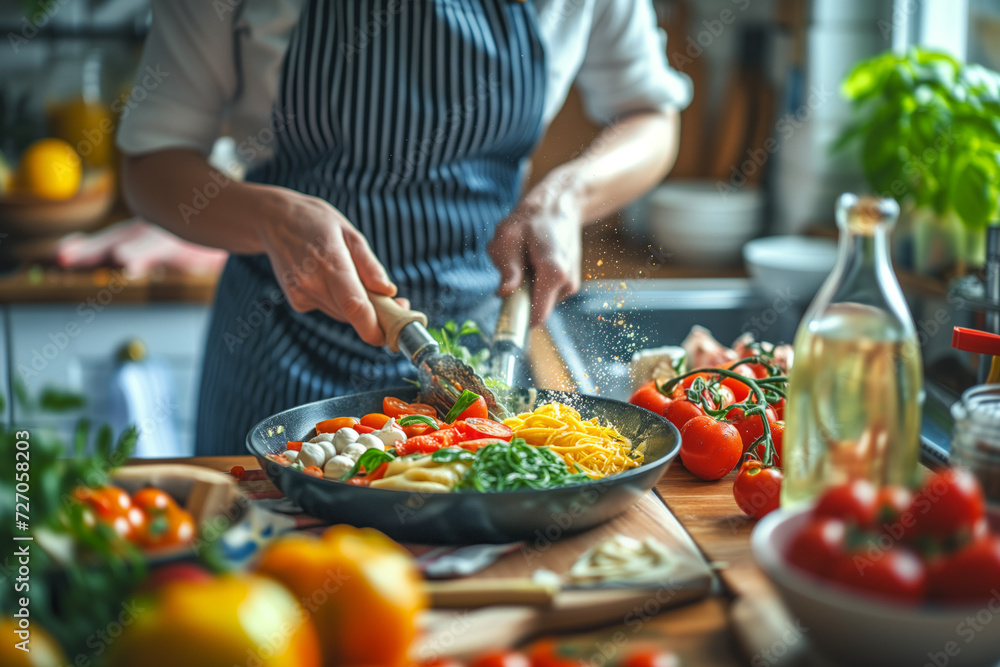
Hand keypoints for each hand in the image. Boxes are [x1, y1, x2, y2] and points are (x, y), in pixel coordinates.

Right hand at [254, 186, 397, 345]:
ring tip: (353, 277)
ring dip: (357, 306)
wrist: (273, 220)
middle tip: (389, 298)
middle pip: (353, 314)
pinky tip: (328, 277)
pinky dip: (338, 300)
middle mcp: (312, 283)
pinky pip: (329, 309)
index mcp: (330, 262)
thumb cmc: (316, 222)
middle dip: (375, 314)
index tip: (391, 333)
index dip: (374, 327)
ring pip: (343, 314)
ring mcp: (301, 295)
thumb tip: (388, 292)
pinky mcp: (297, 302)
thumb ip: (370, 266)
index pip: (354, 305)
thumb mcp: (349, 233)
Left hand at [488, 171, 583, 325]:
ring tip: (524, 259)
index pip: (536, 317)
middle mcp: (566, 284)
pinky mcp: (567, 283)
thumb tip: (504, 293)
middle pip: (535, 310)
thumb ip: (508, 268)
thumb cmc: (531, 219)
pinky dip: (535, 282)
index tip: (503, 313)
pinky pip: (544, 293)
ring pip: (539, 301)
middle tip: (512, 269)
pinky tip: (534, 260)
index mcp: (553, 274)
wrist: (560, 205)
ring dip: (526, 287)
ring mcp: (569, 284)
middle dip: (519, 297)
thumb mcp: (509, 237)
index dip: (517, 319)